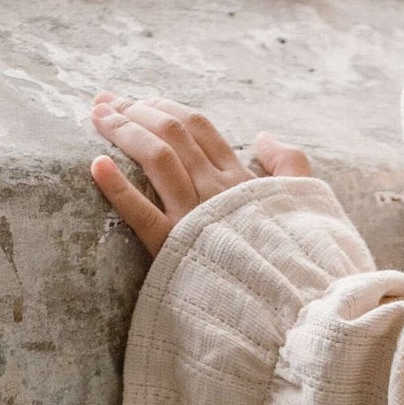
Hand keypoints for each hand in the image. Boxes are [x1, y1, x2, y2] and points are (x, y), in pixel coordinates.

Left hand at [90, 92, 314, 254]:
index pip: (199, 127)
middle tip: (106, 100)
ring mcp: (194, 216)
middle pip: (172, 133)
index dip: (166, 107)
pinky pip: (141, 212)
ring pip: (156, 157)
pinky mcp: (174, 247)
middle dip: (135, 109)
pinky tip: (96, 164)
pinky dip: (117, 187)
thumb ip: (290, 163)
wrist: (289, 304)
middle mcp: (216, 189)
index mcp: (242, 179)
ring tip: (97, 115)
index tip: (142, 100)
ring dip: (123, 130)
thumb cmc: (296, 257)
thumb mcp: (307, 202)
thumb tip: (263, 136)